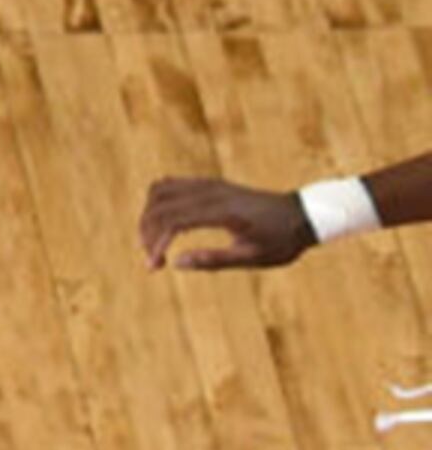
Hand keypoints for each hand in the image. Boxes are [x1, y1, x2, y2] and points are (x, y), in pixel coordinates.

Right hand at [137, 175, 312, 270]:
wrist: (303, 214)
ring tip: (153, 239)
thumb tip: (177, 263)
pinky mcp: (209, 183)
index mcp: (221, 212)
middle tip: (151, 258)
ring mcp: (208, 184)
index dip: (156, 243)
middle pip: (159, 205)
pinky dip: (159, 202)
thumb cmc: (281, 241)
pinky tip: (165, 223)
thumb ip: (213, 260)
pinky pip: (171, 184)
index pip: (172, 221)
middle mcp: (210, 192)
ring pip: (159, 190)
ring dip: (149, 214)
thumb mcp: (252, 258)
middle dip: (146, 231)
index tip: (154, 266)